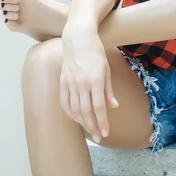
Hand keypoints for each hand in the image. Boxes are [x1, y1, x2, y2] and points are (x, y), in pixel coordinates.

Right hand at [61, 26, 118, 143]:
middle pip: (86, 112)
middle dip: (93, 127)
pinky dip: (70, 114)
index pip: (99, 107)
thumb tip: (113, 106)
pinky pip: (65, 103)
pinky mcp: (62, 82)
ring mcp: (70, 83)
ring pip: (75, 110)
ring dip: (82, 123)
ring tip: (90, 130)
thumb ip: (108, 89)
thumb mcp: (106, 69)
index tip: (106, 133)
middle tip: (98, 137)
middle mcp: (81, 84)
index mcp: (95, 80)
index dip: (102, 122)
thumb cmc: (96, 51)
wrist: (78, 38)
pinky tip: (77, 119)